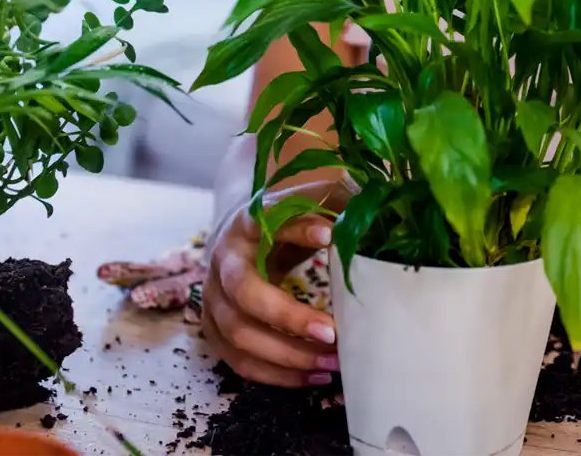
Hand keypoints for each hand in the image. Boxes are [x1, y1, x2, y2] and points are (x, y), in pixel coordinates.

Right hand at [200, 181, 345, 386]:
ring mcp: (214, 298)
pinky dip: (278, 375)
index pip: (267, 222)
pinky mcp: (215, 330)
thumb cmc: (282, 222)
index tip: (330, 235)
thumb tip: (367, 217)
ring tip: (333, 362)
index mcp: (247, 223)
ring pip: (240, 334)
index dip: (296, 229)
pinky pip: (240, 361)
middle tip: (332, 333)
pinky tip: (315, 376)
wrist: (237, 238)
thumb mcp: (303, 204)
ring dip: (288, 355)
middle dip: (288, 317)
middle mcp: (224, 260)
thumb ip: (332, 204)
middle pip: (244, 292)